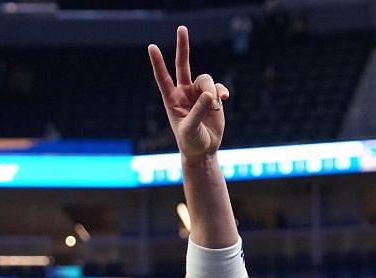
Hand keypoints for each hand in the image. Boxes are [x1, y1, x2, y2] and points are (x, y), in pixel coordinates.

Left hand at [147, 26, 229, 161]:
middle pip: (183, 64)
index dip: (158, 63)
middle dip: (183, 47)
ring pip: (206, 79)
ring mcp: (198, 93)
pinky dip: (222, 91)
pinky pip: (218, 86)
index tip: (151, 47)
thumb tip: (209, 94)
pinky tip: (224, 99)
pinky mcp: (212, 97)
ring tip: (214, 107)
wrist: (203, 150)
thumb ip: (198, 111)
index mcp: (171, 99)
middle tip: (181, 28)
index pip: (163, 78)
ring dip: (211, 91)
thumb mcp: (190, 129)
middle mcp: (183, 93)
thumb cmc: (191, 141)